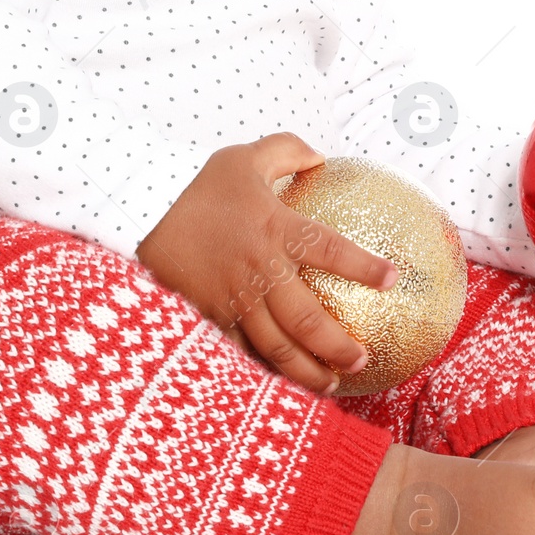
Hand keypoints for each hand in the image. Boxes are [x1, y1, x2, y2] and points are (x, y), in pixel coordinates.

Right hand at [135, 133, 398, 393]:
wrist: (142, 213)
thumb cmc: (197, 186)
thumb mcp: (244, 158)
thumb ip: (286, 151)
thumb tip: (319, 156)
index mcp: (276, 230)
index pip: (331, 250)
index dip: (364, 267)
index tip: (392, 280)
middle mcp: (260, 271)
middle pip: (308, 321)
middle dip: (339, 346)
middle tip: (361, 359)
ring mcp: (235, 300)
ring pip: (278, 348)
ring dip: (308, 371)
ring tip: (330, 383)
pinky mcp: (211, 317)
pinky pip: (244, 351)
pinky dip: (266, 370)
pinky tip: (282, 381)